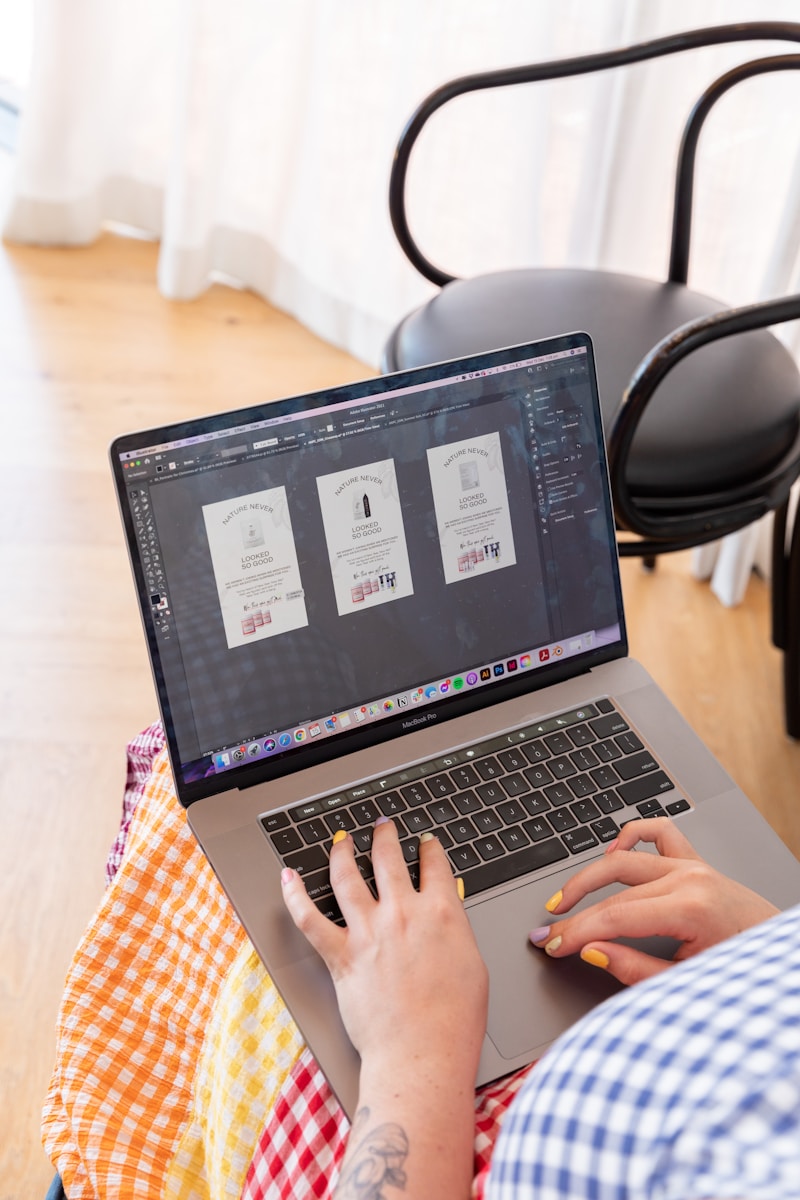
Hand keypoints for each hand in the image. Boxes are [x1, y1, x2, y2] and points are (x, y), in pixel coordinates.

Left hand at [281, 819, 487, 1084]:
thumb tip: (448, 917)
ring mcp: (369, 931)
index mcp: (442, 913)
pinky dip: (295, 895)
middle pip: (389, 859)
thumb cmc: (454, 1020)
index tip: (426, 842)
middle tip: (382, 826)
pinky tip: (288, 877)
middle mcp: (403, 913)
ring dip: (342, 851)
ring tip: (341, 839)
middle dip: (385, 837)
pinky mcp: (342, 955)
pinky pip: (309, 918)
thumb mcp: (473, 964)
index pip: (435, 865)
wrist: (423, 1052)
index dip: (430, 849)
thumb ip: (457, 932)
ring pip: (348, 876)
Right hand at [532, 818, 778, 984]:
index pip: (613, 917)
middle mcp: (688, 879)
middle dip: (574, 916)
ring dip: (588, 877)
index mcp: (689, 909)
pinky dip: (630, 838)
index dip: (575, 932)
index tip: (551, 946)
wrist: (777, 954)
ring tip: (563, 899)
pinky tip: (611, 854)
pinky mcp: (694, 860)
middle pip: (612, 893)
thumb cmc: (740, 970)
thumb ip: (634, 968)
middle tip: (548, 933)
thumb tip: (592, 952)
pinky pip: (657, 833)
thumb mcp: (685, 980)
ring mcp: (691, 865)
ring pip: (623, 859)